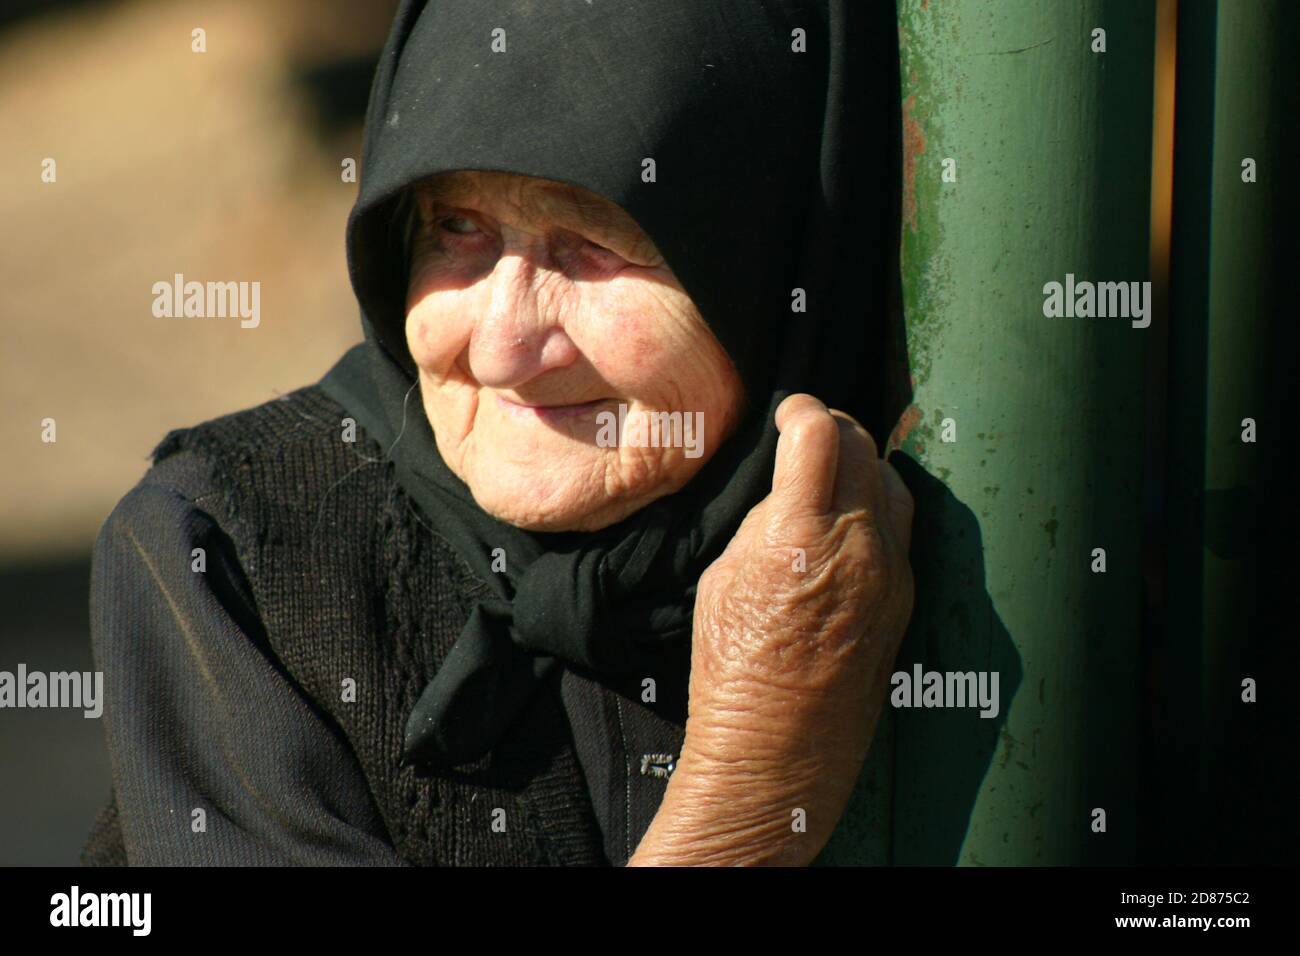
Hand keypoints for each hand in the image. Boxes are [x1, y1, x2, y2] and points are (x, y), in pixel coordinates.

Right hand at [629, 393, 913, 864]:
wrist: (777, 748)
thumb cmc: (732, 670)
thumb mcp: (722, 579)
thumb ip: (765, 523)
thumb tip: (789, 491)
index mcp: (800, 535)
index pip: (820, 433)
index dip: (802, 409)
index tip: (790, 411)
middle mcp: (857, 546)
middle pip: (863, 448)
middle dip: (834, 428)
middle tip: (810, 432)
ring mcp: (889, 573)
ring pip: (892, 484)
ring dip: (863, 465)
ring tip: (834, 471)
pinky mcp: (904, 600)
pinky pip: (900, 530)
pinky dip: (877, 509)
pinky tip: (850, 521)